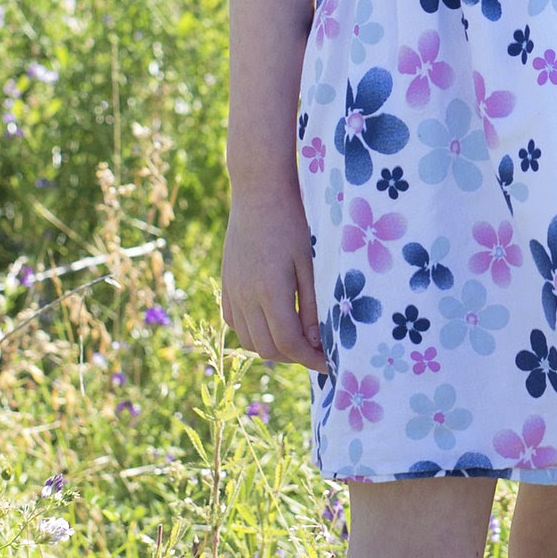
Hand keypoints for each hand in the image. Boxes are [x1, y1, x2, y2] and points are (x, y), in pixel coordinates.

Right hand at [220, 182, 324, 371]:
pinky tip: (273, 322)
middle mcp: (245, 297)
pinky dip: (254, 333)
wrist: (258, 194)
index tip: (331, 364)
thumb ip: (311, 305)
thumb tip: (315, 342)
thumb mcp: (310, 263)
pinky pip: (235, 324)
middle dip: (295, 357)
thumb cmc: (292, 223)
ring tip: (298, 338)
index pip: (289, 344)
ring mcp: (231, 292)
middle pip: (267, 349)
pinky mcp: (225, 285)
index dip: (311, 360)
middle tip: (318, 351)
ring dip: (274, 348)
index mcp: (269, 292)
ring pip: (249, 341)